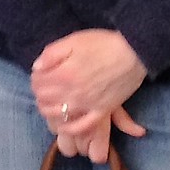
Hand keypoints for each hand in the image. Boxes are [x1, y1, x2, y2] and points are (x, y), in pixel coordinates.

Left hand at [31, 30, 148, 163]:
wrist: (133, 53)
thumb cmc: (103, 44)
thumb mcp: (73, 41)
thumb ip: (51, 54)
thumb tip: (37, 67)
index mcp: (64, 74)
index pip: (38, 84)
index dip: (35, 78)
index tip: (39, 74)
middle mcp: (73, 93)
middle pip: (44, 100)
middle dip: (40, 93)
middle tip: (44, 86)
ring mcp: (87, 104)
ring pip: (58, 115)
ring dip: (49, 109)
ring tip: (51, 101)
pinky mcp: (102, 111)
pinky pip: (82, 127)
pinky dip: (70, 128)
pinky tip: (64, 124)